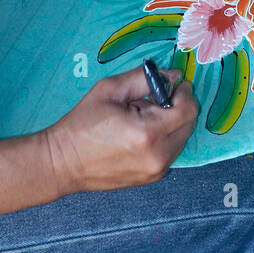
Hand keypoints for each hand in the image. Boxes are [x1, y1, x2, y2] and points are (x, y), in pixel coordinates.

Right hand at [43, 68, 197, 191]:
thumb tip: (174, 75)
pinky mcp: (153, 177)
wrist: (64, 162)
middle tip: (153, 100)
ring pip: (182, 138)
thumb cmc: (82, 123)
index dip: (183, 92)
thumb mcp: (110, 89)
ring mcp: (157, 170)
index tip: (172, 84)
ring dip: (171, 123)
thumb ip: (145, 78)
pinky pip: (171, 150)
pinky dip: (164, 137)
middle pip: (189, 124)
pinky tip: (141, 133)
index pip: (188, 109)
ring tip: (143, 117)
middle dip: (178, 106)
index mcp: (148, 133)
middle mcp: (158, 155)